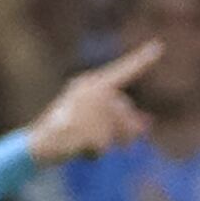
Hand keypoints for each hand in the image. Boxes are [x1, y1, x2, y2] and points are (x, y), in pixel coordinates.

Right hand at [23, 39, 161, 165]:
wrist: (40, 142)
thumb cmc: (68, 126)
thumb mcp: (94, 117)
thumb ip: (120, 117)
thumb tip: (148, 124)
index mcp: (93, 83)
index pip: (124, 71)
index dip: (142, 60)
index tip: (159, 47)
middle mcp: (95, 92)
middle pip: (125, 111)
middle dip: (126, 129)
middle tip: (121, 144)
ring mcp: (92, 111)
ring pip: (118, 131)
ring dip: (108, 142)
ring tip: (86, 141)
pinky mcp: (91, 130)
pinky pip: (104, 147)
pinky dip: (95, 153)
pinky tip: (78, 147)